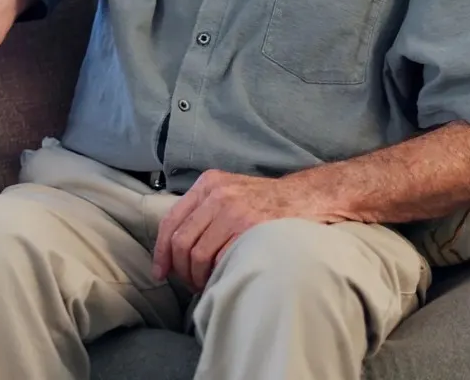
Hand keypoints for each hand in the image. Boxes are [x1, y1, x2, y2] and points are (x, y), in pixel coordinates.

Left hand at [152, 170, 332, 290]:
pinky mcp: (251, 228)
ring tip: (207, 285)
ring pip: (198, 254)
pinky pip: (221, 259)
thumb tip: (176, 247)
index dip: (161, 251)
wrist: (309, 196)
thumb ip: (204, 211)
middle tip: (190, 284)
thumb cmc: (267, 201)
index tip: (160, 272)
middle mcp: (217, 194)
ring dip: (198, 277)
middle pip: (181, 242)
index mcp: (207, 184)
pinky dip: (217, 275)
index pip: (170, 221)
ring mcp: (234, 211)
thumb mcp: (230, 191)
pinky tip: (223, 280)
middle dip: (180, 270)